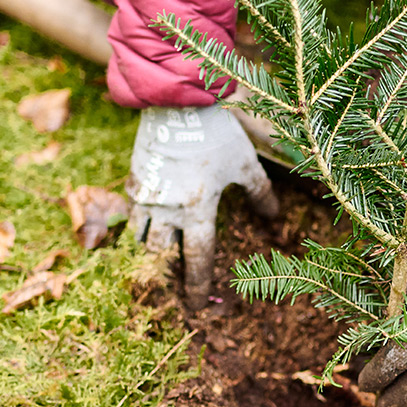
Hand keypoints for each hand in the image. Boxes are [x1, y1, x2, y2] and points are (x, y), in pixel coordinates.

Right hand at [128, 104, 278, 304]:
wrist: (176, 101)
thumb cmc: (216, 133)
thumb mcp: (245, 163)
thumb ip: (260, 193)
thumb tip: (275, 219)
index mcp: (198, 209)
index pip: (197, 257)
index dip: (196, 283)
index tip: (194, 304)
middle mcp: (168, 209)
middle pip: (161, 253)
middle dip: (166, 270)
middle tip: (170, 282)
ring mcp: (146, 196)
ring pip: (140, 236)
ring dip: (148, 249)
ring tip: (156, 257)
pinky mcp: (133, 180)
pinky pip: (131, 212)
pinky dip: (137, 223)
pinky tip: (145, 223)